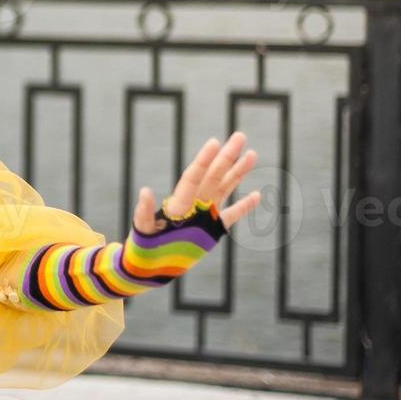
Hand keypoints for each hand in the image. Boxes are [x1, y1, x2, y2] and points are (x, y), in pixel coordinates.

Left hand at [132, 131, 261, 233]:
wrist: (152, 264)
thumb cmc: (145, 244)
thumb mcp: (143, 228)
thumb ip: (144, 211)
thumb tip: (145, 190)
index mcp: (179, 202)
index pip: (194, 175)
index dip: (204, 160)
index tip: (215, 142)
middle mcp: (194, 202)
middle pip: (213, 175)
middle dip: (227, 156)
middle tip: (240, 136)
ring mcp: (205, 214)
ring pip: (225, 187)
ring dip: (239, 172)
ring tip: (252, 154)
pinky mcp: (213, 229)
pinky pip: (232, 215)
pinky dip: (245, 206)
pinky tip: (257, 194)